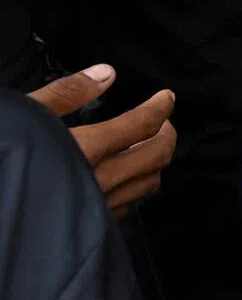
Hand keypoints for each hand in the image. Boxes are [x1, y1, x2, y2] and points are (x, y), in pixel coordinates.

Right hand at [30, 65, 176, 216]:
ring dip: (155, 161)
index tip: (167, 97)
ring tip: (149, 146)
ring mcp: (99, 206)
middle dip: (166, 135)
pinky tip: (126, 178)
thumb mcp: (28, 113)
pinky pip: (128, 205)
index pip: (141, 124)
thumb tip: (106, 73)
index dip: (160, 108)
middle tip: (162, 122)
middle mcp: (100, 180)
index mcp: (87, 148)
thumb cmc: (2, 153)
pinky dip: (137, 186)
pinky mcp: (92, 226)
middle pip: (156, 156)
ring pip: (148, 183)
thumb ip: (69, 92)